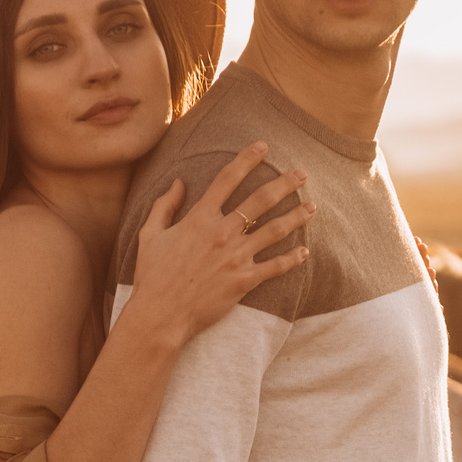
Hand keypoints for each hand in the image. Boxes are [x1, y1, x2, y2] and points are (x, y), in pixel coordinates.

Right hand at [127, 140, 312, 348]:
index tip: (262, 146)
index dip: (246, 159)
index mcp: (199, 219)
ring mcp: (235, 257)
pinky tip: (304, 251)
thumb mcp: (150, 235)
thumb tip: (178, 182)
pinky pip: (275, 267)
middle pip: (260, 200)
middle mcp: (221, 233)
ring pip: (274, 230)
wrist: (160, 315)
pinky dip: (292, 259)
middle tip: (302, 173)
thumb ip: (164, 205)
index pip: (227, 180)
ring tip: (312, 205)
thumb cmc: (152, 276)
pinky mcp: (244, 281)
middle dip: (284, 184)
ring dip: (296, 216)